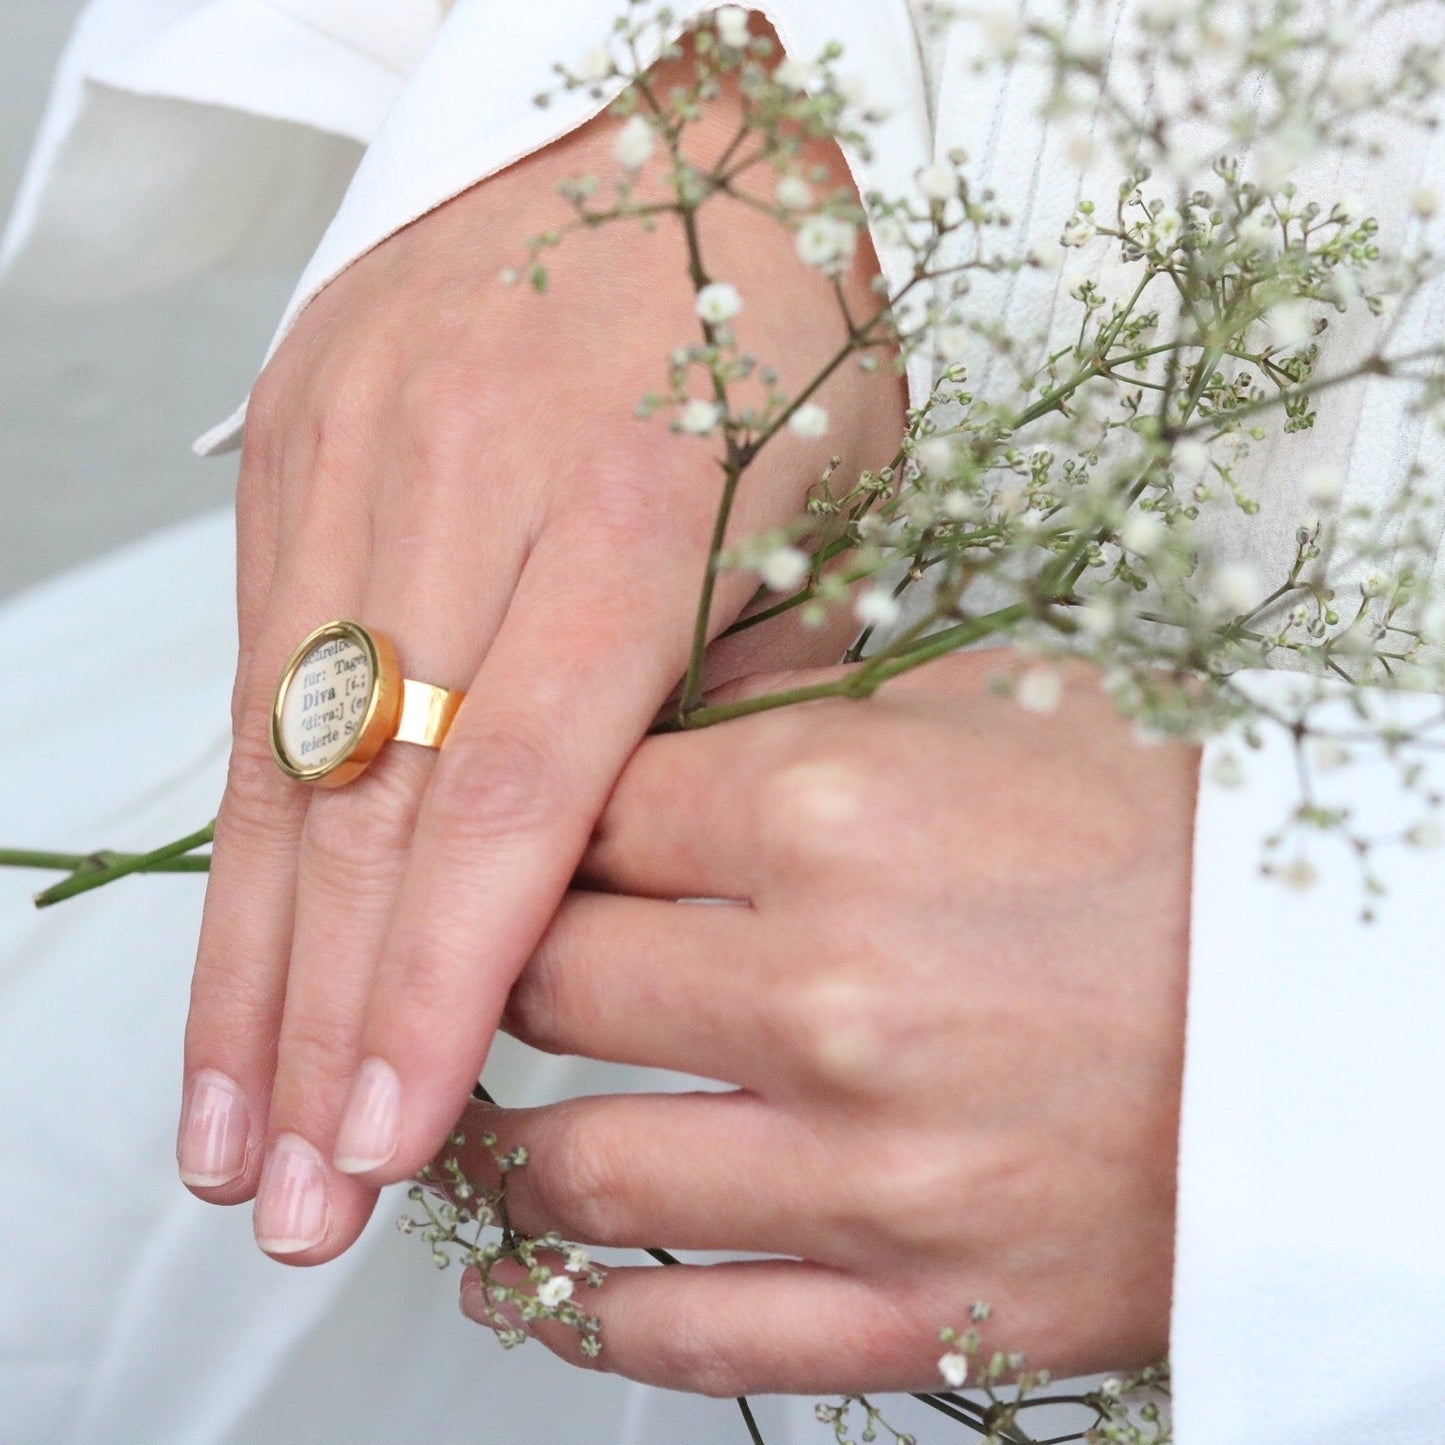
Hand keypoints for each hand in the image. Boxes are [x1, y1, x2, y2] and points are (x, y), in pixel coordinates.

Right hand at [178, 37, 903, 1263]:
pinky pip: (265, 680)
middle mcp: (459, 479)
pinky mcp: (293, 447)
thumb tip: (649, 856)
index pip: (512, 788)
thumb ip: (741, 691)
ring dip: (252, 960)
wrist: (665, 113)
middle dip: (321, 1022)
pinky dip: (253, 834)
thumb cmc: (781, 311)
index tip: (393, 1138)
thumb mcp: (831, 498)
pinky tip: (242, 948)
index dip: (442, 983)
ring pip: (286, 756)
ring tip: (225, 1127)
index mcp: (627, 497)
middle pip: (372, 800)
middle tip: (288, 1198)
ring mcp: (351, 455)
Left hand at [458, 653, 1197, 1394]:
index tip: (525, 852)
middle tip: (492, 978)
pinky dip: (582, 1314)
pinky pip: (689, 1333)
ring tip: (477, 1133)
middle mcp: (825, 990)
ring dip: (503, 1151)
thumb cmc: (1180, 839)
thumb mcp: (995, 708)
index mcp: (830, 814)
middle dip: (504, 971)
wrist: (1345, 1013)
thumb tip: (668, 729)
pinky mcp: (917, 1304)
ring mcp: (864, 1168)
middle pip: (552, 980)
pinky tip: (530, 1285)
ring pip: (581, 1170)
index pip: (583, 814)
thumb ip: (809, 713)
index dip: (536, 830)